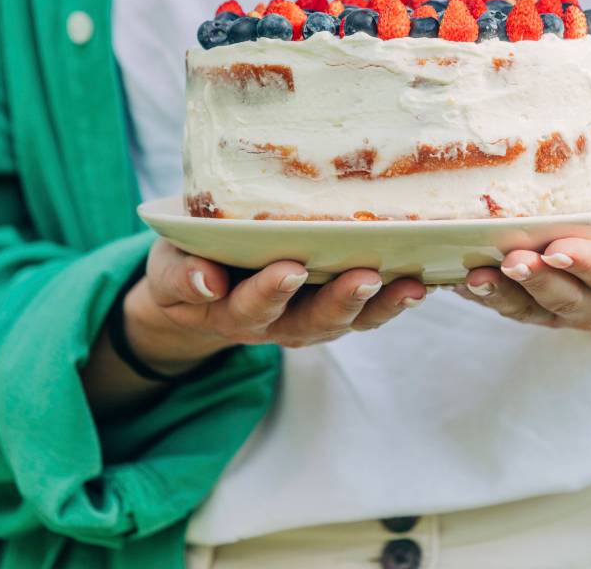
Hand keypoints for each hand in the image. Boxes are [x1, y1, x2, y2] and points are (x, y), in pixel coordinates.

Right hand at [124, 239, 426, 375]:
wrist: (199, 287)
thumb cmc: (185, 266)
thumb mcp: (167, 269)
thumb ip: (180, 277)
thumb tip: (204, 281)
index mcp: (230, 311)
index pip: (250, 305)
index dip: (270, 291)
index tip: (288, 268)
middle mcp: (275, 324)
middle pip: (311, 322)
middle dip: (340, 301)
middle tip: (366, 277)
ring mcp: (306, 320)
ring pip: (347, 322)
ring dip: (380, 306)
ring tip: (411, 286)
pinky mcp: (332, 310)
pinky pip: (366, 312)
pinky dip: (394, 301)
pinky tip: (422, 282)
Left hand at [454, 183, 590, 330]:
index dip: (587, 264)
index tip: (560, 248)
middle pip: (569, 300)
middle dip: (538, 280)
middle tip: (513, 259)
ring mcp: (569, 311)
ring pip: (534, 311)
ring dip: (503, 294)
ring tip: (477, 276)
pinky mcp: (541, 308)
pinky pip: (511, 306)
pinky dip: (484, 295)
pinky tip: (458, 278)